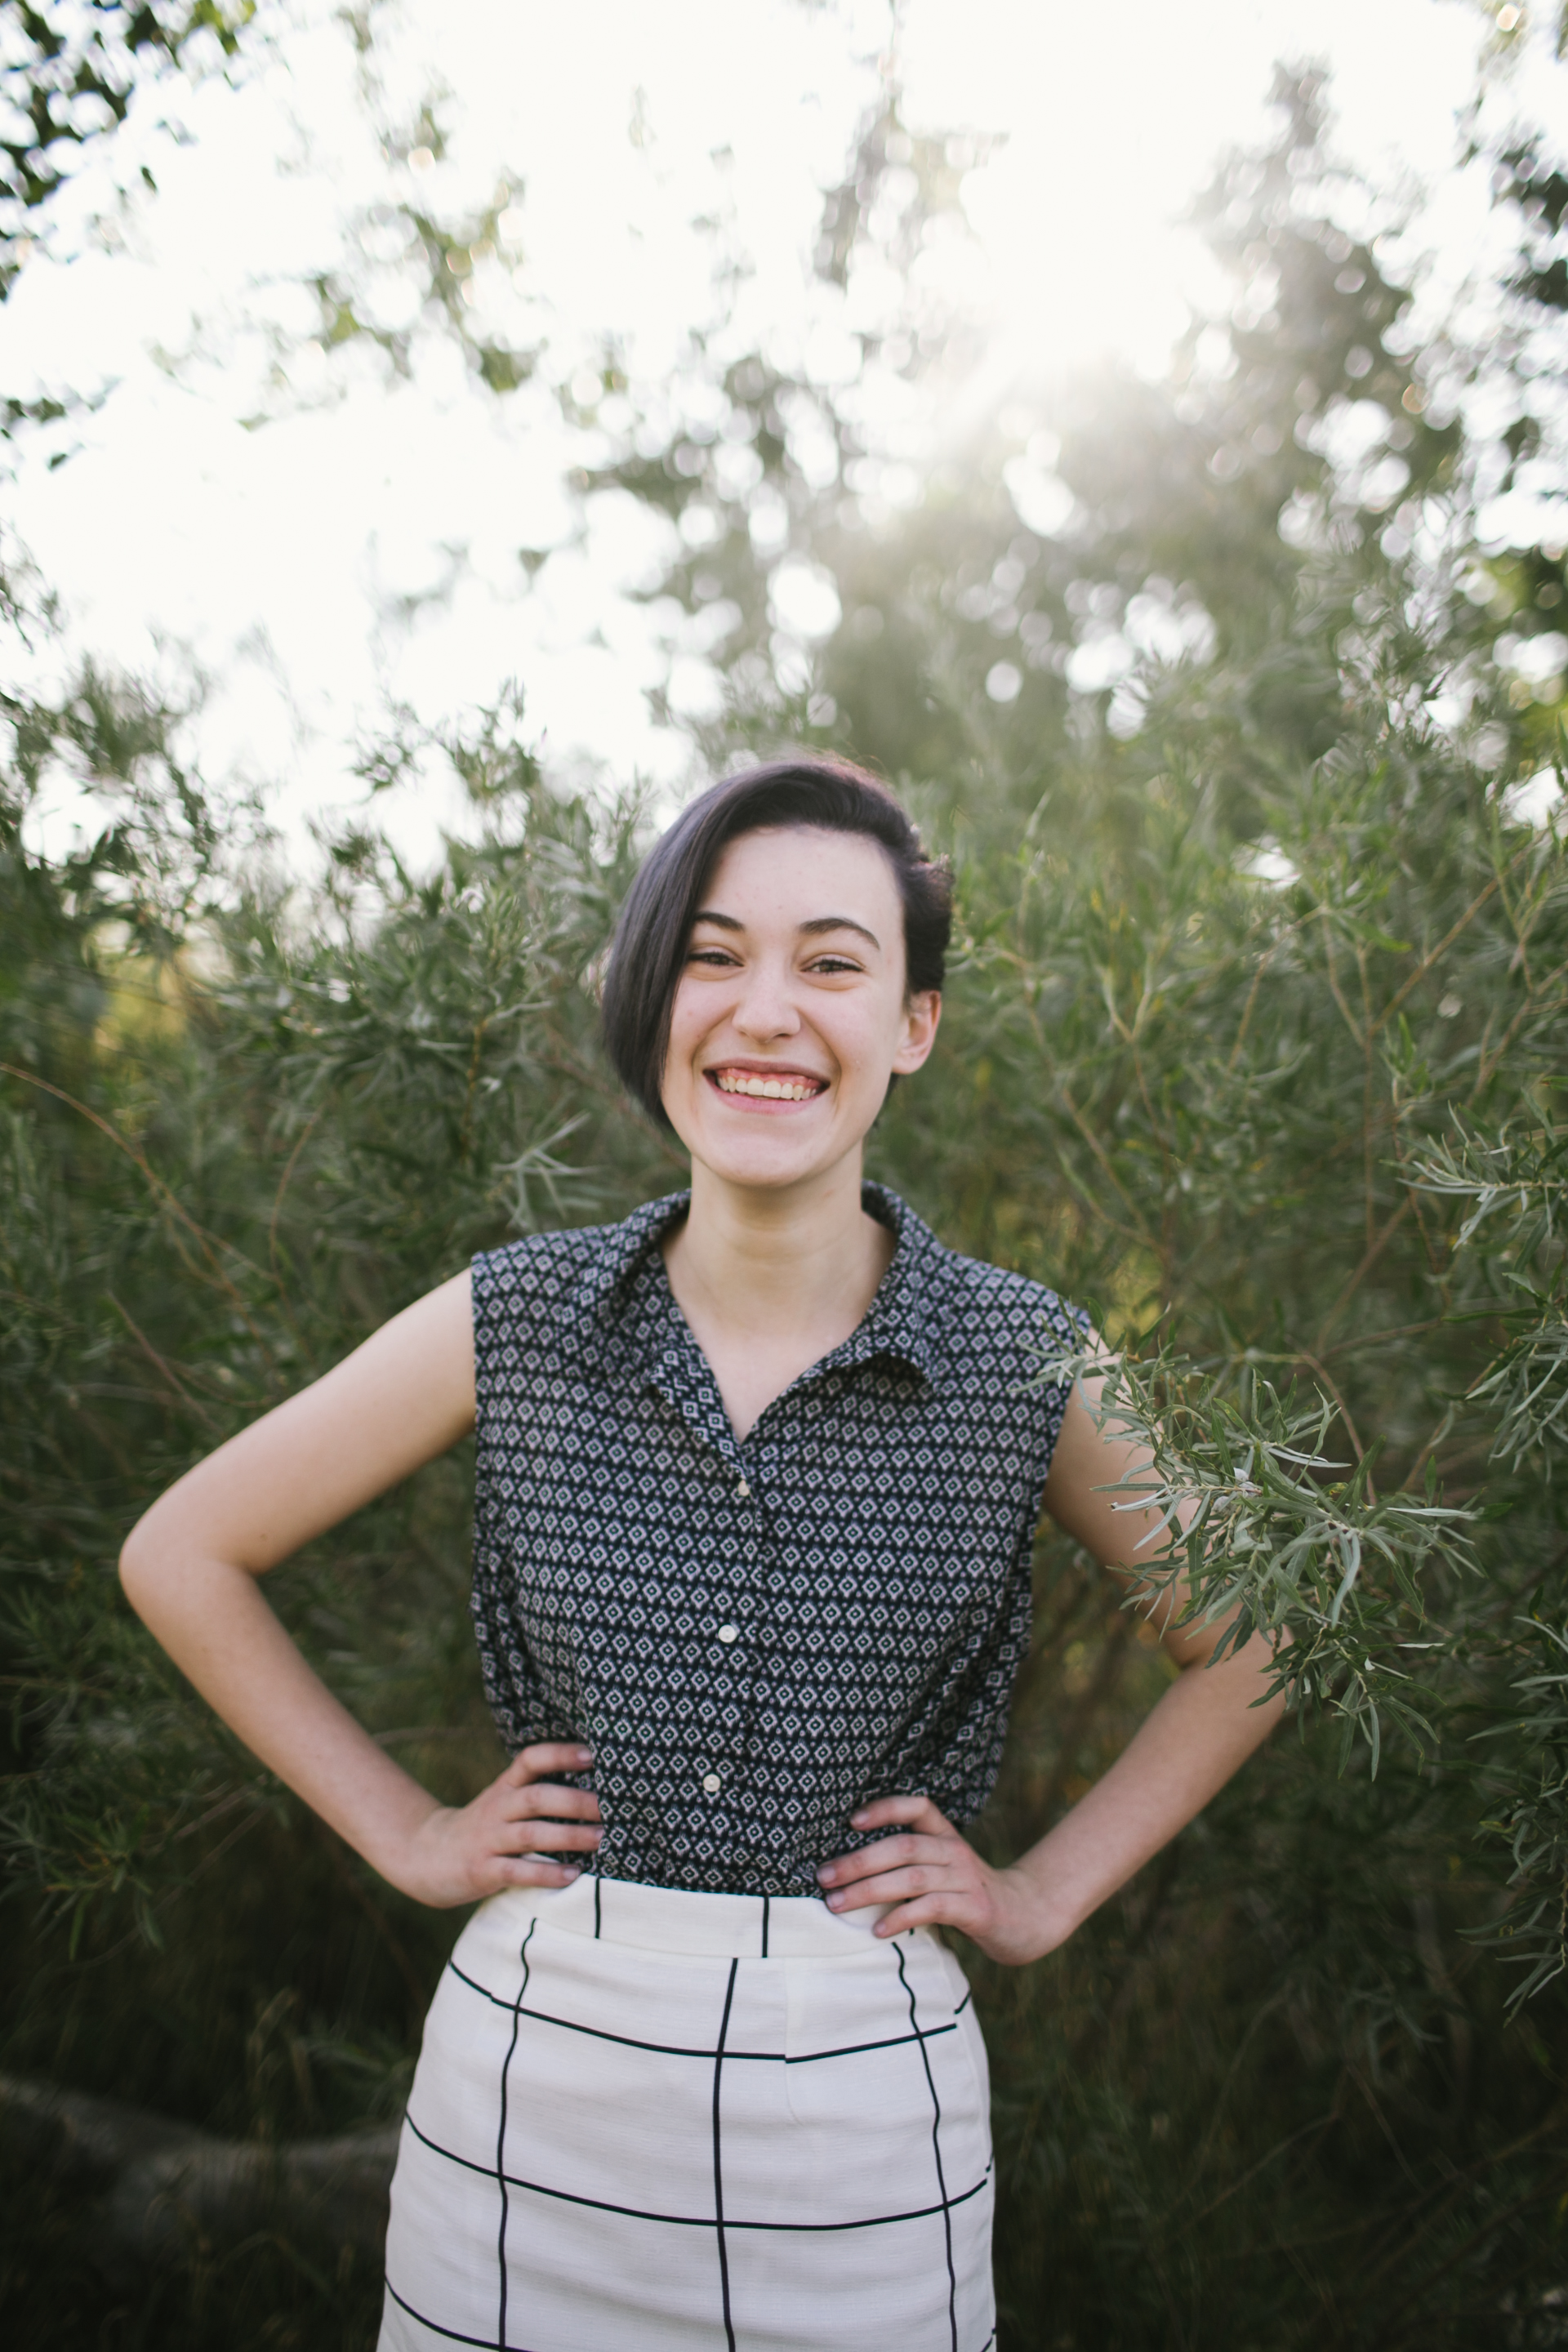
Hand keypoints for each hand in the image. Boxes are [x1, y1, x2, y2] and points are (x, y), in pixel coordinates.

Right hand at [385, 1742, 601, 1908]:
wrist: (425, 1855)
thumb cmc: (482, 1828)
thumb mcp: (503, 1802)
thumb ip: (537, 1794)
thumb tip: (597, 1790)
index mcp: (504, 1787)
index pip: (530, 1760)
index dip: (559, 1753)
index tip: (591, 1754)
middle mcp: (496, 1809)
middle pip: (536, 1798)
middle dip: (576, 1801)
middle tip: (611, 1807)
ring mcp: (488, 1840)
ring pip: (531, 1834)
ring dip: (569, 1836)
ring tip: (602, 1839)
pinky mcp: (481, 1870)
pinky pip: (517, 1872)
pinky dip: (546, 1874)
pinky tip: (573, 1875)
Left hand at [816, 1794, 1058, 1965]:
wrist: (1025, 1918)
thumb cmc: (968, 1894)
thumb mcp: (943, 1868)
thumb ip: (909, 1862)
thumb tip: (847, 1870)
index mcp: (946, 1835)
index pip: (917, 1807)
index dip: (885, 1808)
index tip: (850, 1821)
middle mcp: (956, 1851)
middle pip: (903, 1846)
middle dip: (858, 1860)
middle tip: (823, 1876)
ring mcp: (967, 1879)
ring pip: (912, 1877)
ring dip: (869, 1890)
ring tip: (837, 1903)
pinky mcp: (976, 1909)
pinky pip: (932, 1908)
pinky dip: (901, 1917)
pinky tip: (878, 1930)